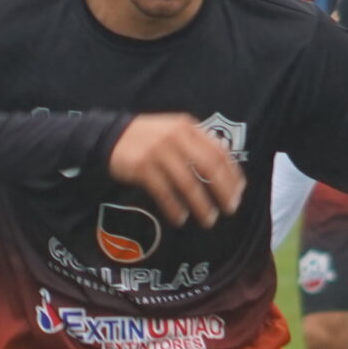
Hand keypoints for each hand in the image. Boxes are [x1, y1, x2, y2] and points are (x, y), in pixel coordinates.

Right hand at [106, 115, 244, 227]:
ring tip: (208, 220)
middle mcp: (176, 138)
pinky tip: (180, 218)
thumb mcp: (174, 131)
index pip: (219, 152)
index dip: (232, 174)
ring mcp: (158, 152)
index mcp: (188, 128)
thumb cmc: (147, 137)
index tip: (239, 192)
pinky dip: (174, 207)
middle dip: (223, 191)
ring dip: (201, 204)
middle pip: (208, 167)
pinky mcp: (142, 167)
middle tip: (230, 209)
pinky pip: (164, 192)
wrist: (109, 135)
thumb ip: (196, 144)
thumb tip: (223, 169)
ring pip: (188, 183)